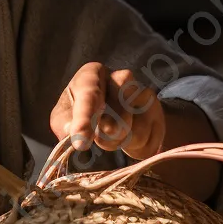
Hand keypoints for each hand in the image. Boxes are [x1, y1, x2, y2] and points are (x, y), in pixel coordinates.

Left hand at [49, 63, 164, 158]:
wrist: (113, 109)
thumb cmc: (81, 110)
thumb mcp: (64, 115)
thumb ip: (64, 123)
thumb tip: (73, 132)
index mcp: (92, 73)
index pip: (89, 96)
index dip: (84, 121)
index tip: (80, 143)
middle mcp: (121, 77)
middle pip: (115, 120)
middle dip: (104, 138)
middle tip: (96, 137)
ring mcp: (144, 93)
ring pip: (135, 134)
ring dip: (119, 144)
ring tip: (112, 133)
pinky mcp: (158, 112)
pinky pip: (148, 143)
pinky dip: (136, 149)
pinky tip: (129, 136)